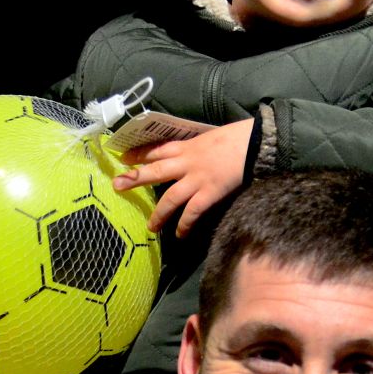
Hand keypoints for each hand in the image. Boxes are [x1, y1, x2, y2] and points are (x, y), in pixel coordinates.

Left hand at [113, 119, 253, 237]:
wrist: (256, 142)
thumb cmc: (238, 137)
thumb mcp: (211, 137)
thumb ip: (199, 148)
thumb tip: (195, 156)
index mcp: (187, 146)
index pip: (157, 149)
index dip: (140, 154)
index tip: (124, 158)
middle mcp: (187, 162)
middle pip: (155, 170)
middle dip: (135, 178)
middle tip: (116, 185)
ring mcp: (196, 179)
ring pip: (170, 198)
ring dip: (159, 214)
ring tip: (150, 227)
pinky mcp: (209, 193)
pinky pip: (192, 212)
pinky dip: (184, 224)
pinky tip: (180, 235)